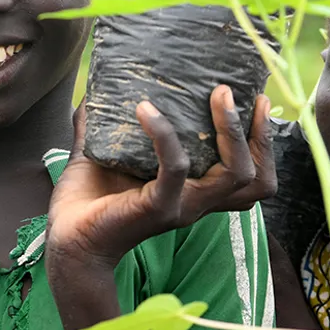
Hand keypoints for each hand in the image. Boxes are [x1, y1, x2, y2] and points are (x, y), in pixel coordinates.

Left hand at [46, 86, 274, 271]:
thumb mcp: (106, 155)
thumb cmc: (86, 202)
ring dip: (230, 130)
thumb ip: (106, 125)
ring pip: (234, 174)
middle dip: (259, 136)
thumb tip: (97, 90)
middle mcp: (196, 202)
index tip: (258, 102)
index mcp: (194, 191)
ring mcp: (181, 206)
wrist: (65, 239)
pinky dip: (163, 134)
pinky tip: (145, 110)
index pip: (251, 178)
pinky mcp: (157, 208)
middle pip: (257, 181)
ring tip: (217, 95)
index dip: (264, 143)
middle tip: (234, 93)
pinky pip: (174, 167)